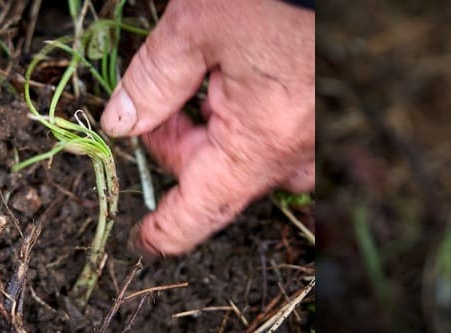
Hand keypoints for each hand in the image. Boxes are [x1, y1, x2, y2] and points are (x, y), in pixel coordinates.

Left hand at [100, 0, 314, 256]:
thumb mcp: (196, 28)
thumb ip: (153, 81)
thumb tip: (122, 123)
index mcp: (261, 142)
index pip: (200, 212)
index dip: (164, 230)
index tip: (144, 238)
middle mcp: (297, 154)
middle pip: (218, 177)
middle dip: (181, 145)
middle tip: (160, 102)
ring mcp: (318, 142)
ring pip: (249, 158)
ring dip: (217, 133)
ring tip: (207, 80)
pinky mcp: (328, 125)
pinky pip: (283, 144)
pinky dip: (252, 125)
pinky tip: (242, 83)